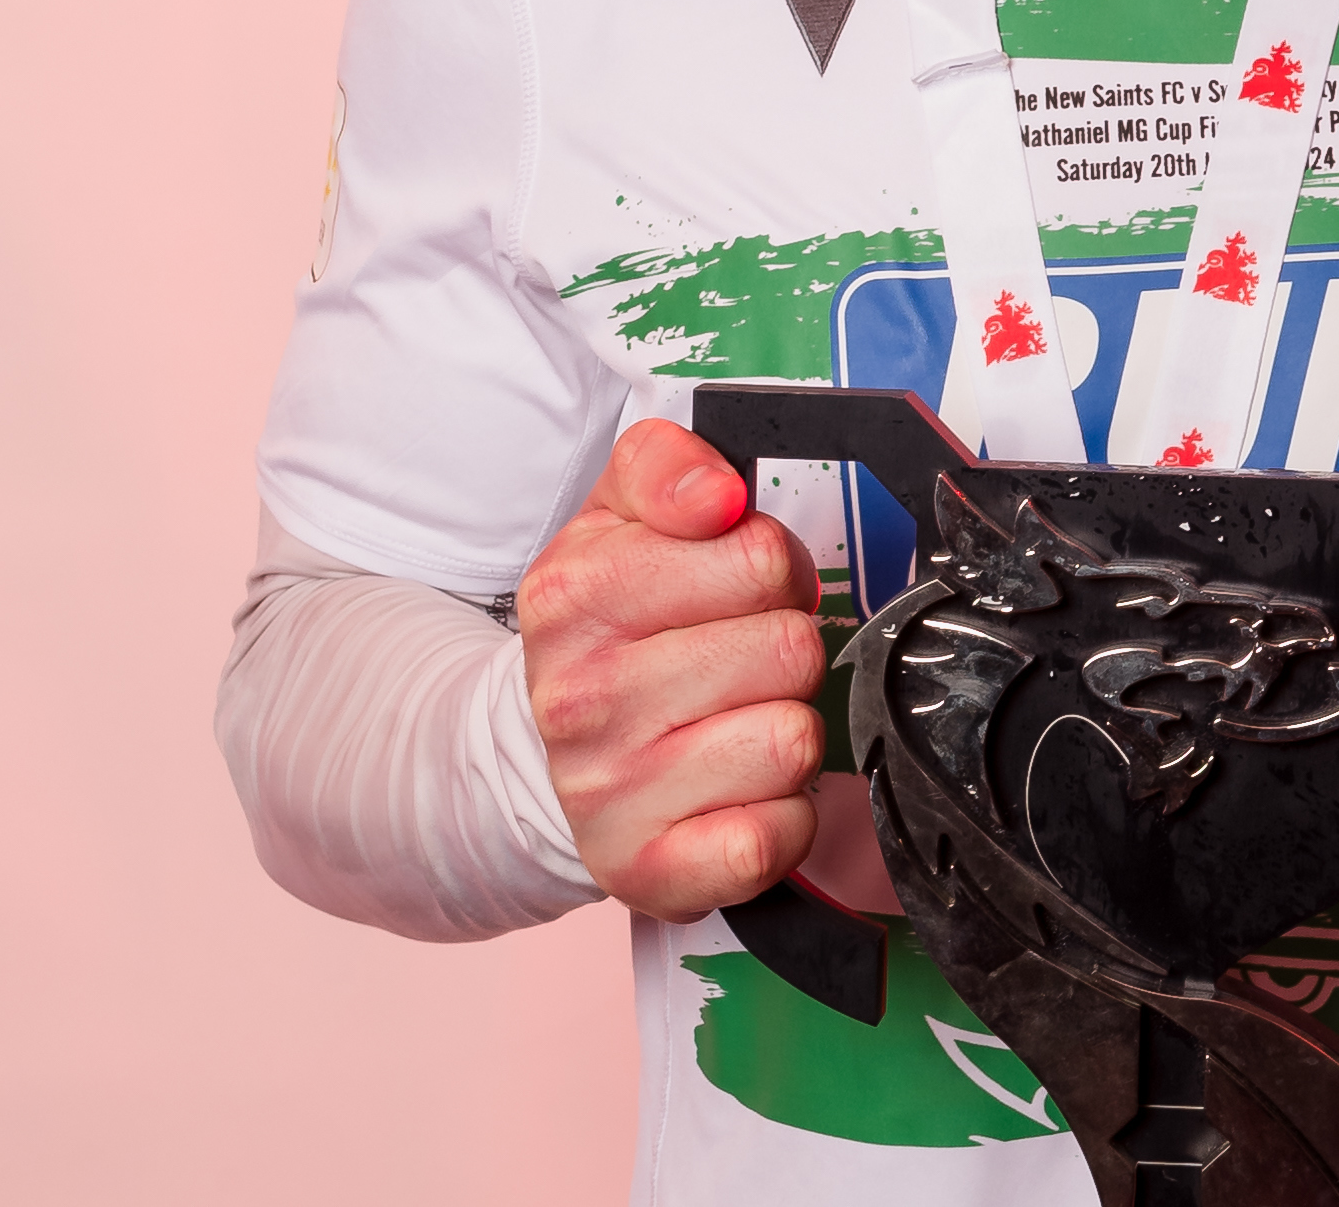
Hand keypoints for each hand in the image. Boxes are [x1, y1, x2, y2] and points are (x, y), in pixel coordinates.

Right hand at [516, 419, 826, 918]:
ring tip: (731, 722)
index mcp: (573, 596)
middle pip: (789, 648)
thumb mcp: (615, 516)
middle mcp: (581, 699)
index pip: (757, 554)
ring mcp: (610, 794)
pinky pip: (779, 834)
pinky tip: (734, 793)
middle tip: (736, 660)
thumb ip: (668, 466)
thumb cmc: (608, 629)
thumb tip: (717, 494)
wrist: (543, 756)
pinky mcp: (649, 873)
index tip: (737, 587)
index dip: (770, 566)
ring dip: (784, 728)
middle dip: (783, 647)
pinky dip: (780, 816)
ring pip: (795, 739)